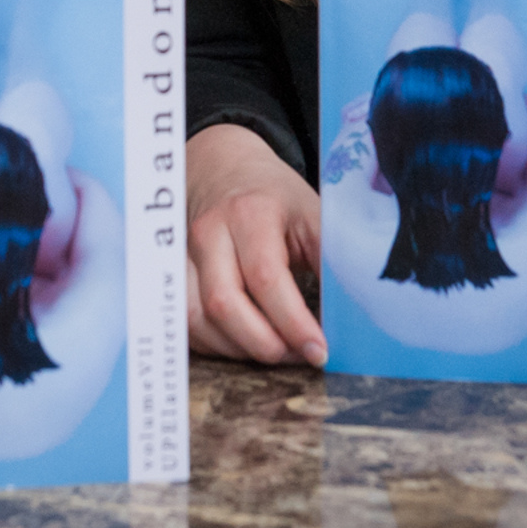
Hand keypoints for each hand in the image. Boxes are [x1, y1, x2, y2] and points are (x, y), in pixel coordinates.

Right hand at [185, 124, 325, 366]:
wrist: (224, 170)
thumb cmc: (275, 197)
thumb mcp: (312, 213)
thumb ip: (331, 257)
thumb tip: (355, 308)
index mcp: (250, 212)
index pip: (266, 277)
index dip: (293, 322)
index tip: (319, 350)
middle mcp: (209, 232)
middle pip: (225, 304)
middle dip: (265, 344)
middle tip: (300, 357)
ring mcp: (183, 254)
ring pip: (199, 319)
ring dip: (240, 349)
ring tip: (278, 352)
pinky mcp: (171, 274)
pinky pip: (186, 324)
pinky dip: (216, 344)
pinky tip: (247, 344)